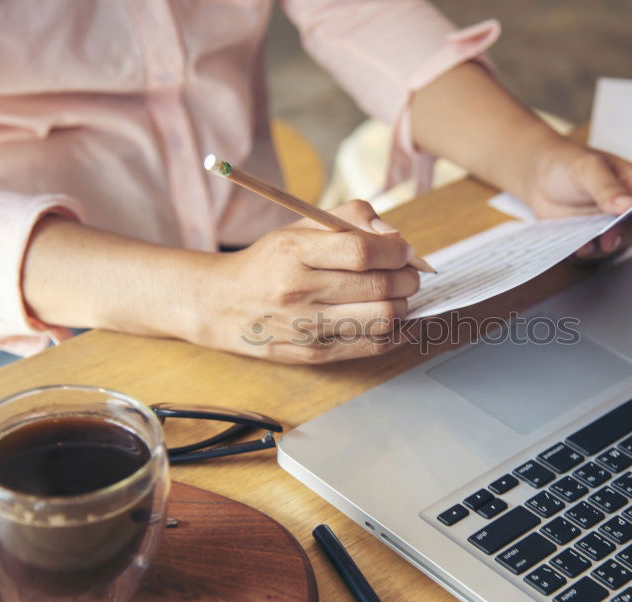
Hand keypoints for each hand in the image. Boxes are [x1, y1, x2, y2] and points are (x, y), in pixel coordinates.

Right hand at [189, 200, 419, 363]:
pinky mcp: (315, 354)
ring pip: (382, 318)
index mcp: (295, 252)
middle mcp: (299, 291)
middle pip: (379, 286)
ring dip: (403, 304)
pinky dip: (397, 331)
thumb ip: (350, 218)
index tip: (404, 250)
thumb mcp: (300, 226)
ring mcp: (307, 327)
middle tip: (408, 272)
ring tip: (397, 294)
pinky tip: (399, 319)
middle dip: (407, 277)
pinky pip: (373, 345)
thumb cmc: (269, 263)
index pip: (362, 251)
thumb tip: (395, 236)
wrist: (223, 305)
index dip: (396, 249)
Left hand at [520, 135, 631, 261]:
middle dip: (626, 233)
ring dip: (608, 246)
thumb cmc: (568, 164)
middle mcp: (628, 206)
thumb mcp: (588, 169)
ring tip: (590, 244)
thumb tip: (630, 205)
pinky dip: (589, 251)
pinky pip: (597, 250)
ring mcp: (611, 224)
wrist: (539, 177)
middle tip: (609, 236)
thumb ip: (608, 187)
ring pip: (621, 242)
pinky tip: (579, 247)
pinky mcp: (593, 238)